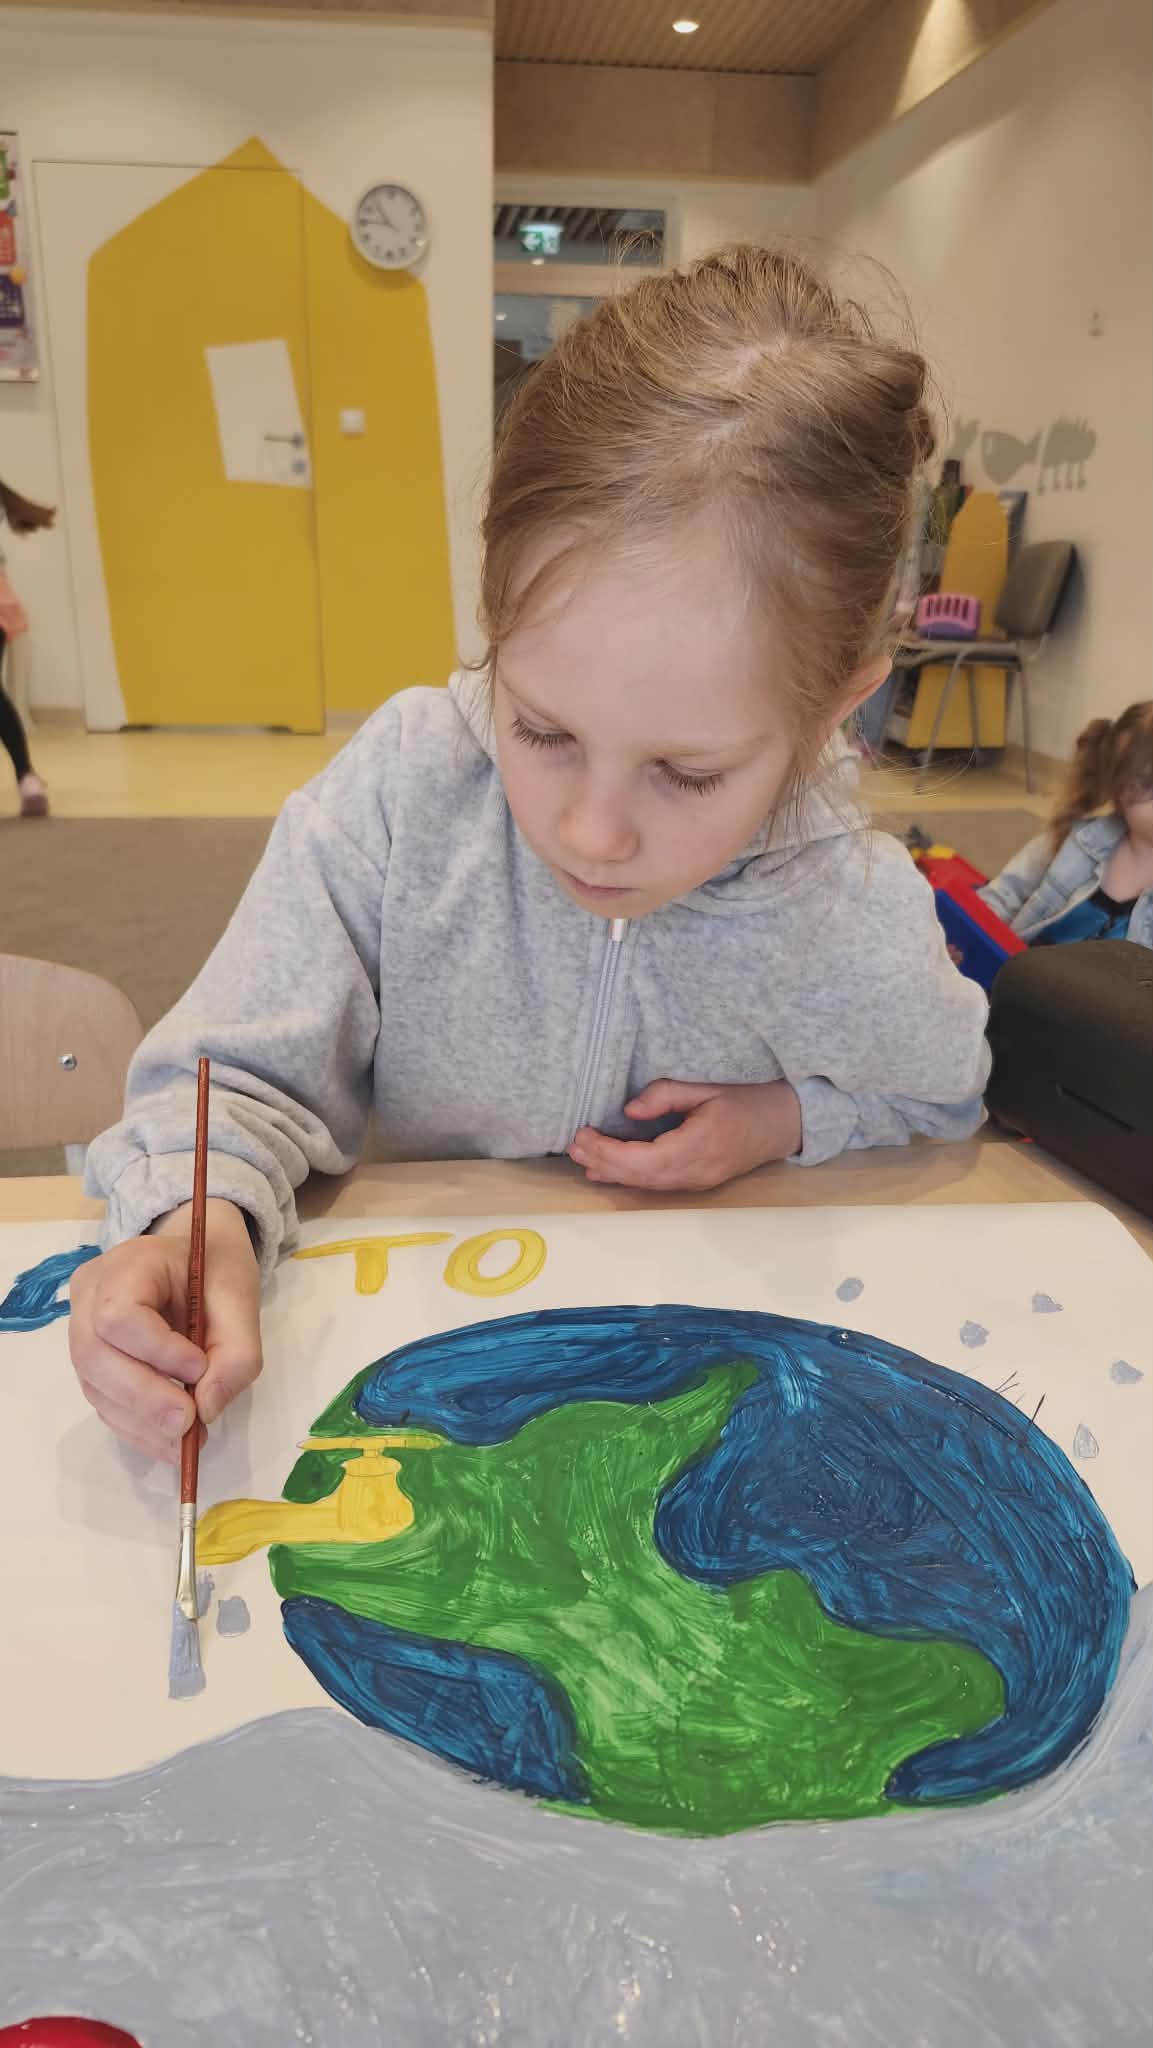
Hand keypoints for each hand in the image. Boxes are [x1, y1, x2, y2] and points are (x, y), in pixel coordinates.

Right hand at [69, 1198, 262, 1463]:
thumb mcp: (241, 1300)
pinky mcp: (92, 1362)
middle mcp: (91, 1296)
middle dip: (145, 1398)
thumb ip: (235, 1354)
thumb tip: (205, 1410)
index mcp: (128, 1264)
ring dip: (142, 1423)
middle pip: (95, 1356)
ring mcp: (82, 1329)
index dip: (156, 1351)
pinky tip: (170, 1440)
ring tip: (188, 1439)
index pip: (119, 1315)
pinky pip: (103, 1402)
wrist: (197, 1259)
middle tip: (190, 1423)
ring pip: (95, 1387)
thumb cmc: (216, 1271)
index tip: (198, 1367)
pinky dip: (137, 1428)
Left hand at [569, 1079, 802, 1191]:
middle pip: (641, 1177)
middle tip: (573, 1146)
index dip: (609, 1152)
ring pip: (647, 1184)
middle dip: (604, 1162)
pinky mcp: (698, 1182)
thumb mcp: (705, 1087)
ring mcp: (699, 1181)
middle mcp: (697, 1171)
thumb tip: (628, 1111)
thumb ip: (665, 1096)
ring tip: (582, 1159)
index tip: (584, 1136)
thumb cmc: (746, 1100)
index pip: (644, 1158)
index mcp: (699, 1145)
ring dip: (612, 1173)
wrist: (784, 1123)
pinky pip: (658, 1184)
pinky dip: (630, 1178)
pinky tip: (606, 1172)